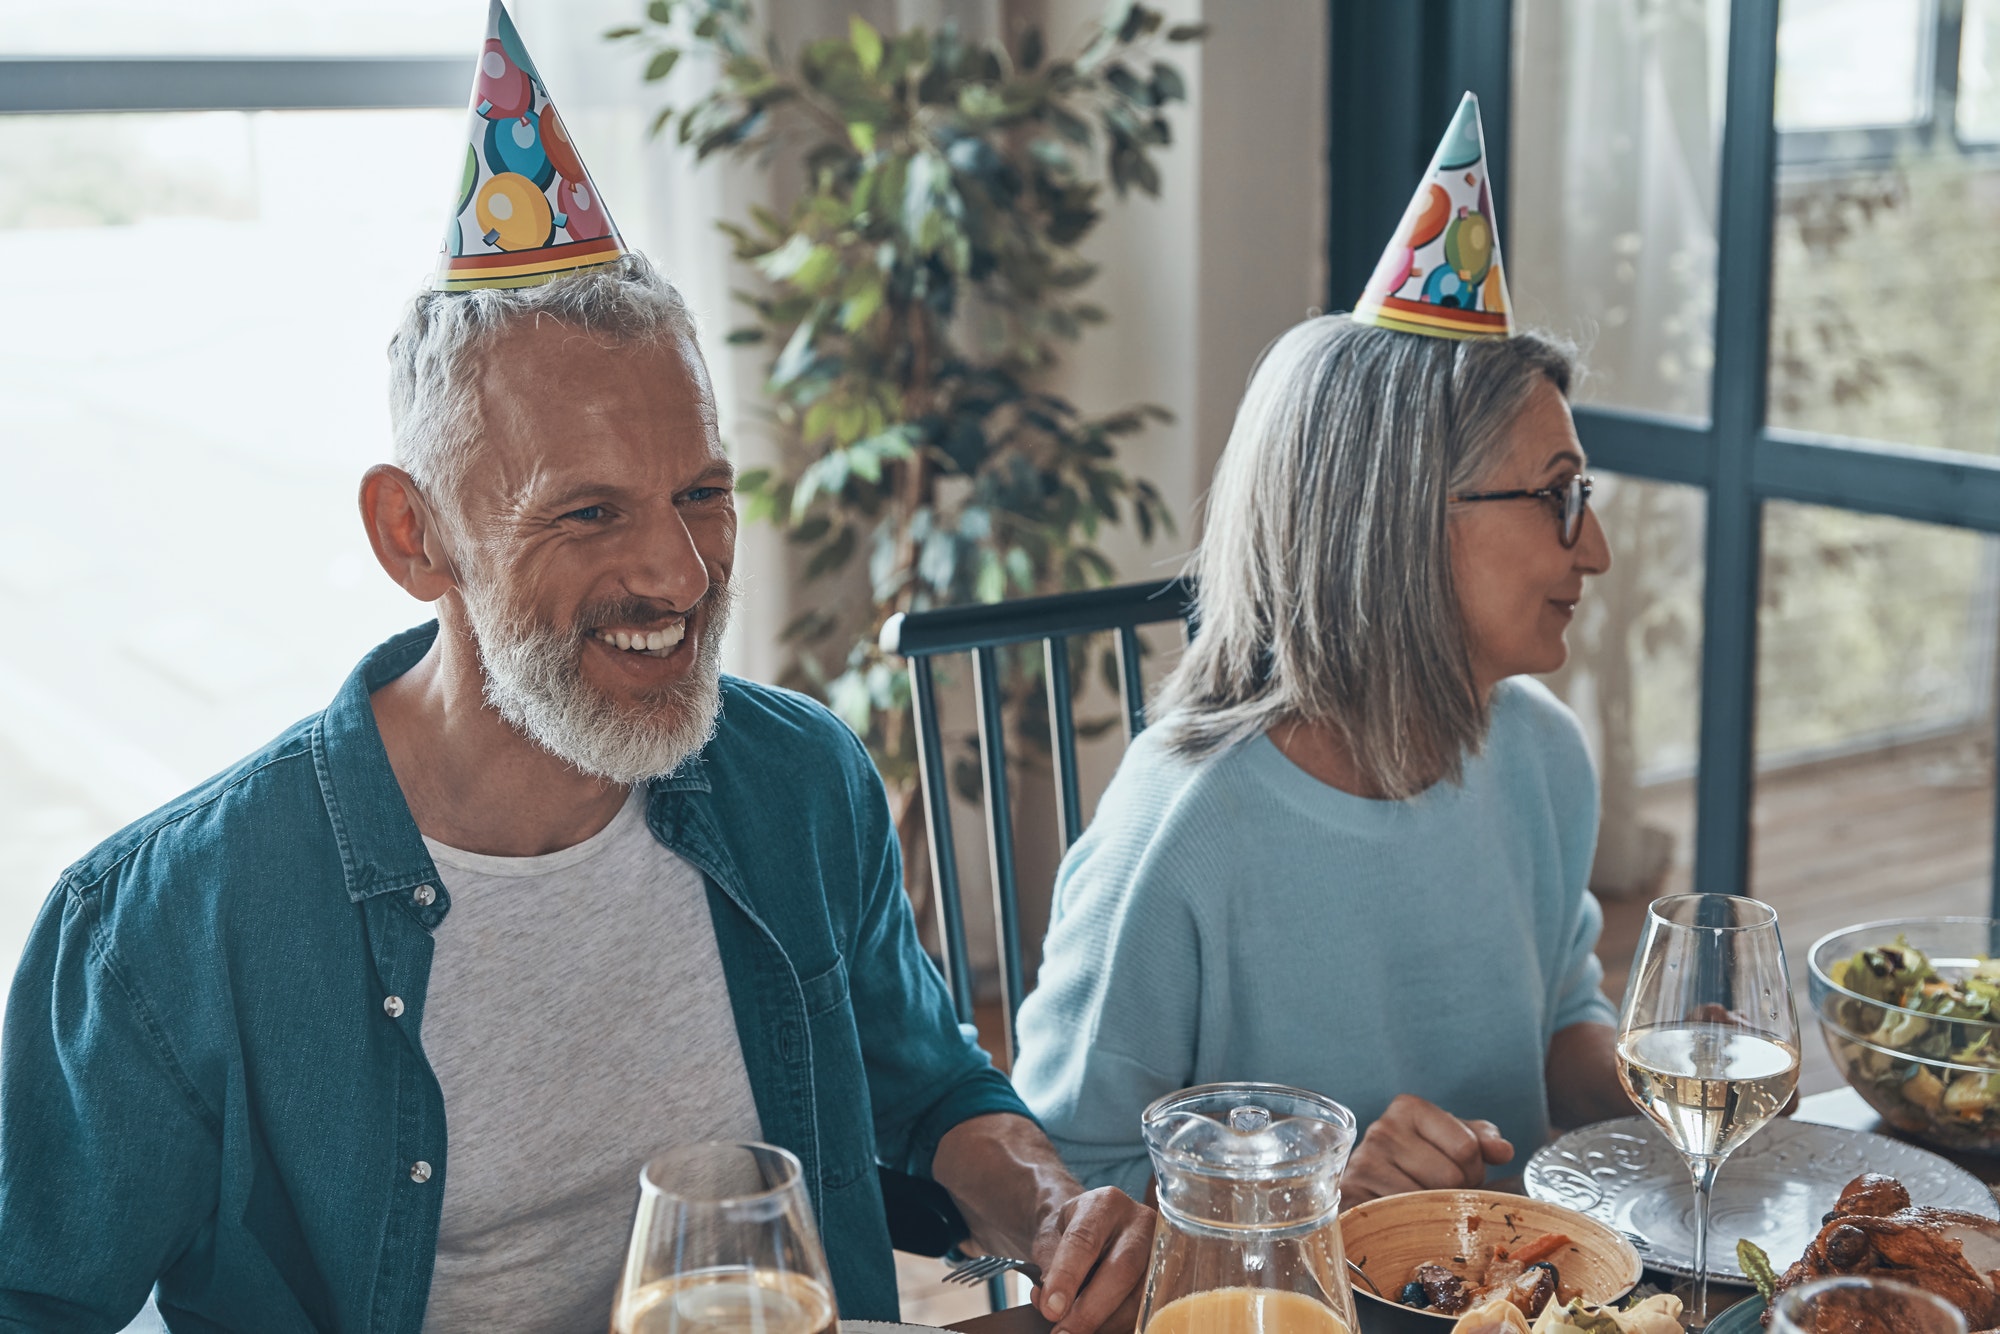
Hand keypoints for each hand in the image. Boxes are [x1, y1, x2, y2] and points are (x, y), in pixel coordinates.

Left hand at [1030, 1186, 1155, 1333]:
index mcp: (1104, 1204)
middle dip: (1090, 1310)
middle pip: (1121, 1269)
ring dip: (1107, 1323)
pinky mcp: (1170, 1276)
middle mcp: (1139, 1222)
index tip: (1050, 1309)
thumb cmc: (1072, 1230)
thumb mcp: (1051, 1237)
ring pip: (1139, 1295)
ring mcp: (1160, 1250)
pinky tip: (1099, 1328)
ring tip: (1076, 1332)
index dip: (1067, 1277)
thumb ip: (1047, 1267)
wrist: (1096, 1222)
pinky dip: (1121, 1325)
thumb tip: (1050, 1305)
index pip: (1085, 1239)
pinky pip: (1149, 1309)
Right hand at [1341, 1094, 1513, 1207]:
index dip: (1474, 1168)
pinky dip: (1412, 1225)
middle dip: (1457, 1191)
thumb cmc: (1421, 1160)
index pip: (1467, 1148)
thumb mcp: (1453, 1140)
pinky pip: (1402, 1219)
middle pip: (1451, 1176)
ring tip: (1424, 1203)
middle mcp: (1382, 1130)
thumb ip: (1482, 1139)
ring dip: (1435, 1211)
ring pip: (1429, 1201)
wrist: (1372, 1185)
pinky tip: (1406, 1216)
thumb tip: (1504, 1151)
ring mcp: (1363, 1163)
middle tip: (1442, 1193)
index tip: (1460, 1172)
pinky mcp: (1352, 1196)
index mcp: (1408, 1108)